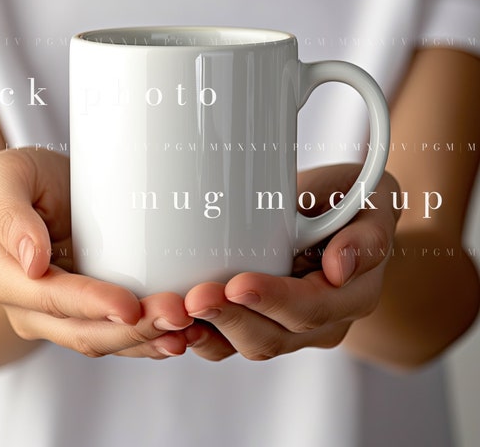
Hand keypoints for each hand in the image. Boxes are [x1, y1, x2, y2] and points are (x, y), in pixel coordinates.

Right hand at [0, 148, 192, 359]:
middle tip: (176, 316)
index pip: (51, 298)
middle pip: (82, 331)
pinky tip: (180, 334)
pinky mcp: (87, 313)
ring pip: (104, 340)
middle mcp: (27, 306)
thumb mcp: (5, 176)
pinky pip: (117, 335)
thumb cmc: (24, 179)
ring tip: (187, 329)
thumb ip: (10, 213)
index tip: (129, 306)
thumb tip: (31, 262)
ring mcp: (58, 316)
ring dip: (146, 339)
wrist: (42, 189)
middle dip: (132, 330)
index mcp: (2, 276)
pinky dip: (148, 339)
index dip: (92, 305)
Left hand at [183, 164, 399, 360]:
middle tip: (196, 297)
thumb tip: (340, 268)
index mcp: (351, 296)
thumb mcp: (372, 206)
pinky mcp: (258, 318)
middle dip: (231, 320)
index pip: (312, 309)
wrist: (335, 211)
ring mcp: (287, 325)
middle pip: (274, 337)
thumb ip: (366, 237)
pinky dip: (200, 334)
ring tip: (177, 315)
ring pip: (246, 344)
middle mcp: (320, 322)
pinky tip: (174, 322)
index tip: (238, 283)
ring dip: (209, 332)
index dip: (274, 301)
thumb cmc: (350, 201)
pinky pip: (228, 340)